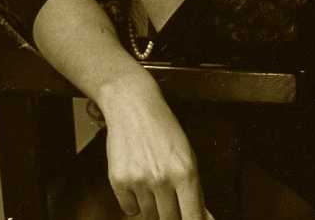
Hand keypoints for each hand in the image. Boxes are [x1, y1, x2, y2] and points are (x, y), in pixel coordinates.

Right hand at [99, 72, 207, 219]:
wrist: (133, 105)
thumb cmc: (163, 128)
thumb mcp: (187, 155)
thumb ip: (195, 191)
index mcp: (185, 172)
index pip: (192, 218)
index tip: (189, 219)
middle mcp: (162, 178)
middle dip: (171, 213)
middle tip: (167, 195)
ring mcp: (139, 181)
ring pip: (149, 215)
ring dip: (151, 204)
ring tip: (151, 177)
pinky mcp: (119, 181)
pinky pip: (129, 208)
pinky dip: (133, 200)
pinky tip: (137, 178)